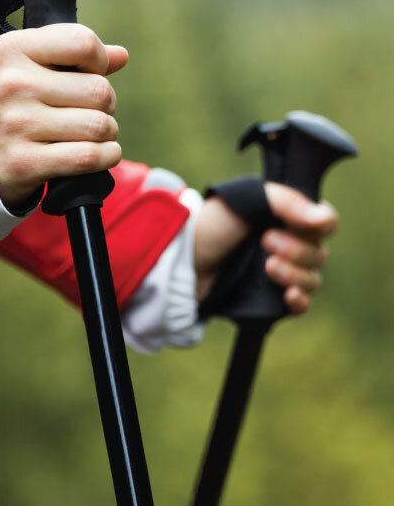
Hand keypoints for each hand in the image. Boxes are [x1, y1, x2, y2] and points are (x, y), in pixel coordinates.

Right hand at [0, 24, 127, 208]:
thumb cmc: (11, 107)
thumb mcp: (29, 69)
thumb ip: (73, 57)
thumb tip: (120, 55)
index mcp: (12, 50)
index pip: (83, 43)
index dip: (98, 62)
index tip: (88, 76)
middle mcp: (11, 84)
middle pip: (99, 90)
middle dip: (106, 105)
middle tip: (90, 112)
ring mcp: (15, 125)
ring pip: (98, 126)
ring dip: (107, 133)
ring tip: (92, 134)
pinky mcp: (23, 162)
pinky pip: (88, 157)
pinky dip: (106, 156)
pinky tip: (102, 154)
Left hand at [195, 182, 338, 314]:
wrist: (181, 261)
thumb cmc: (210, 225)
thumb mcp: (246, 200)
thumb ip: (286, 202)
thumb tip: (323, 219)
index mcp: (285, 217)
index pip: (324, 223)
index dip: (319, 226)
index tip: (297, 224)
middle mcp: (287, 244)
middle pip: (319, 253)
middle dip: (297, 249)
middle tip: (265, 243)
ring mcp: (278, 272)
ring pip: (312, 279)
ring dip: (295, 274)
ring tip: (267, 268)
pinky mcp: (268, 298)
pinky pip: (300, 305)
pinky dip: (300, 301)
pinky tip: (288, 296)